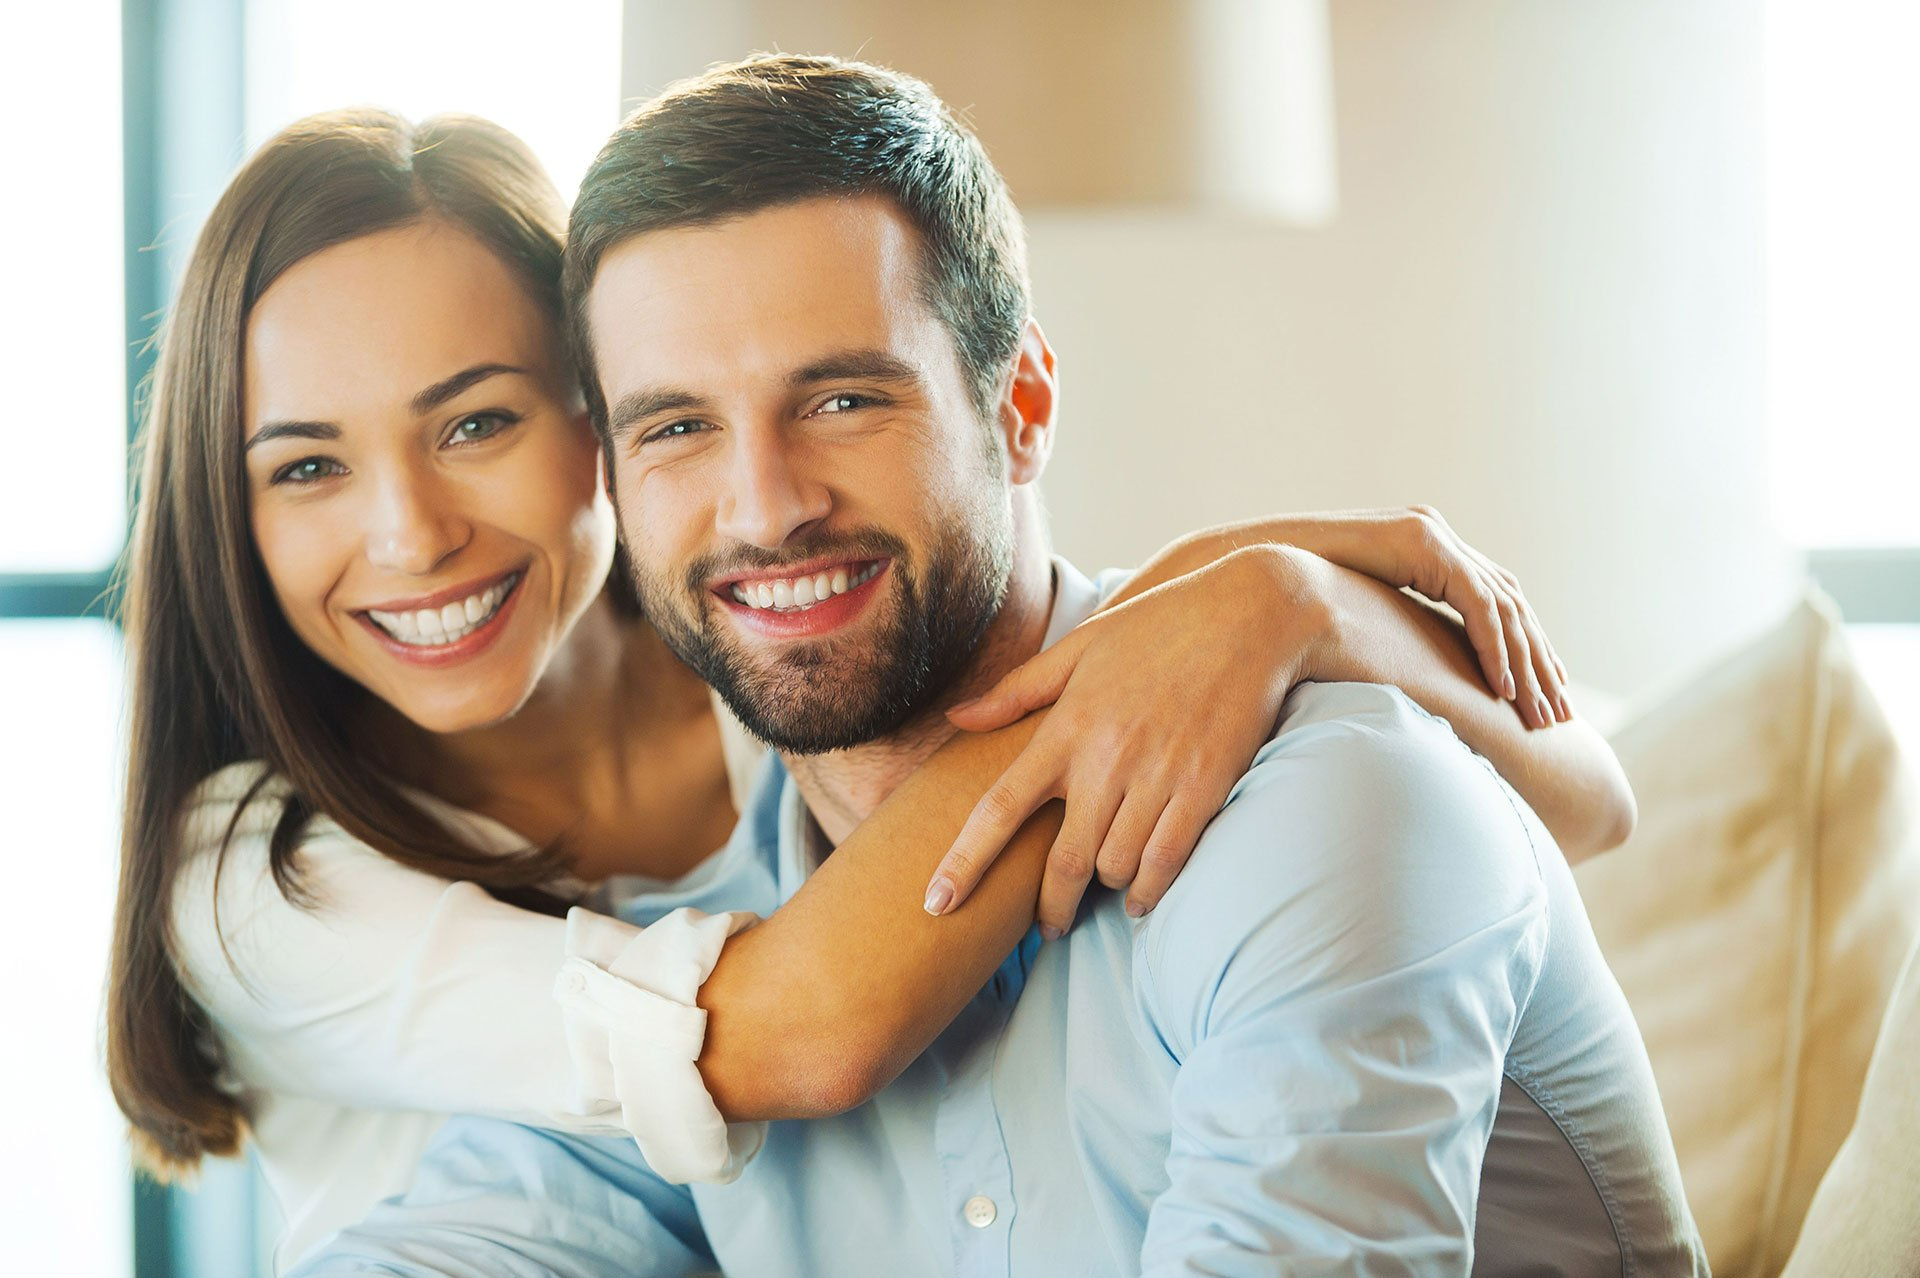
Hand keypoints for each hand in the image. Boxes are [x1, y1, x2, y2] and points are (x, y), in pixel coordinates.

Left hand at [926, 548, 1327, 933]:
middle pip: (1063, 862)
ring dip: (1106, 888)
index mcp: (1065, 728)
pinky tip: (1141, 895)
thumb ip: (1015, 693)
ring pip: (1115, 867)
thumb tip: (955, 719)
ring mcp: (1157, 776)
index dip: (963, 862)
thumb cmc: (1156, 627)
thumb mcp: (1077, 648)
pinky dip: (1149, 889)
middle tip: (1048, 927)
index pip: (998, 808)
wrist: (1246, 615)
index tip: (935, 903)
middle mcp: (1105, 759)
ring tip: (1106, 887)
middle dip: (1050, 907)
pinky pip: (1167, 861)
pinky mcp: (1205, 787)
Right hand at [1278, 507, 1568, 727]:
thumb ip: (1392, 628)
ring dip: (1525, 661)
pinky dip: (1494, 645)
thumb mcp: (1358, 616)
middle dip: (1538, 660)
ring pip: (1504, 603)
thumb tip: (1409, 675)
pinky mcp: (1423, 542)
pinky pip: (1477, 601)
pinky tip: (1501, 686)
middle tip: (1556, 713)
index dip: (1523, 648)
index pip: (1495, 601)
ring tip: (1538, 710)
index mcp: (1429, 551)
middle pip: (1510, 601)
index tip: (1542, 693)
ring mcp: (1432, 534)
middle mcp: (1438, 537)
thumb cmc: (1295, 599)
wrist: (1257, 565)